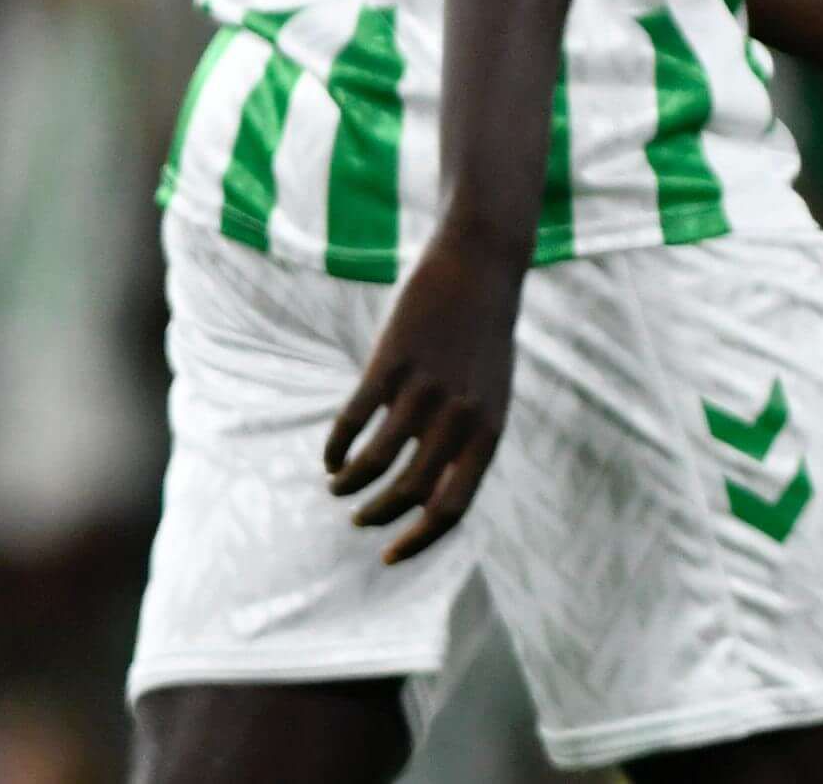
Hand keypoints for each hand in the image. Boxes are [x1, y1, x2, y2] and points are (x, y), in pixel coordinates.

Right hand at [329, 228, 525, 563]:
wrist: (480, 267)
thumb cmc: (483, 338)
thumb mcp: (491, 395)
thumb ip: (467, 442)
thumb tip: (428, 497)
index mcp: (489, 430)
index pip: (452, 507)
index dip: (417, 540)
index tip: (388, 556)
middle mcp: (460, 416)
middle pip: (408, 493)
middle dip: (376, 516)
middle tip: (358, 519)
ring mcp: (424, 389)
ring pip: (375, 462)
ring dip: (349, 485)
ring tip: (338, 487)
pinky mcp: (391, 363)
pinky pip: (353, 421)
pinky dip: (337, 448)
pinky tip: (331, 458)